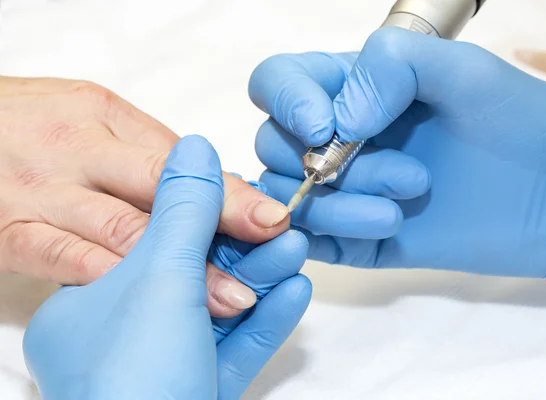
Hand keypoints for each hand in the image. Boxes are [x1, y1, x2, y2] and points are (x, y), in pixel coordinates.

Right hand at [0, 76, 290, 315]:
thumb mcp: (91, 123)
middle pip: (161, 185)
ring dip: (182, 267)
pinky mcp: (9, 232)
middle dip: (221, 214)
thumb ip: (146, 153)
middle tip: (271, 238)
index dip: (227, 191)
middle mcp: (78, 150)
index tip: (272, 216)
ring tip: (232, 294)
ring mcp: (44, 192)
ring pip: (124, 229)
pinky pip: (65, 256)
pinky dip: (114, 278)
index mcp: (103, 116)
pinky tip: (152, 301)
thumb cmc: (26, 128)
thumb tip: (212, 184)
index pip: (180, 159)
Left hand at [23, 135, 311, 399]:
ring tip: (297, 251)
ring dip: (263, 281)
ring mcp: (164, 367)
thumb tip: (196, 146)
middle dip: (246, 249)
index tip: (245, 195)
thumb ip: (182, 211)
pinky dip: (266, 323)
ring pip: (222, 312)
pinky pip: (234, 351)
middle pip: (196, 276)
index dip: (205, 214)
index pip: (156, 240)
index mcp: (88, 305)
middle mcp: (122, 337)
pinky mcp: (198, 392)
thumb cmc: (135, 381)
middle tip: (284, 223)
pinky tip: (296, 295)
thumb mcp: (159, 280)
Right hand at [248, 27, 545, 297]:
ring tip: (405, 204)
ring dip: (339, 203)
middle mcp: (337, 136)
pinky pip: (314, 241)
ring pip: (288, 197)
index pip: (277, 83)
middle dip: (328, 162)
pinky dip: (338, 234)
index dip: (285, 101)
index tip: (323, 124)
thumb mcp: (465, 70)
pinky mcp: (356, 236)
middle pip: (272, 145)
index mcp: (352, 87)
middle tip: (404, 170)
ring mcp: (345, 190)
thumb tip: (338, 119)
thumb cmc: (519, 121)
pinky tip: (389, 226)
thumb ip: (394, 65)